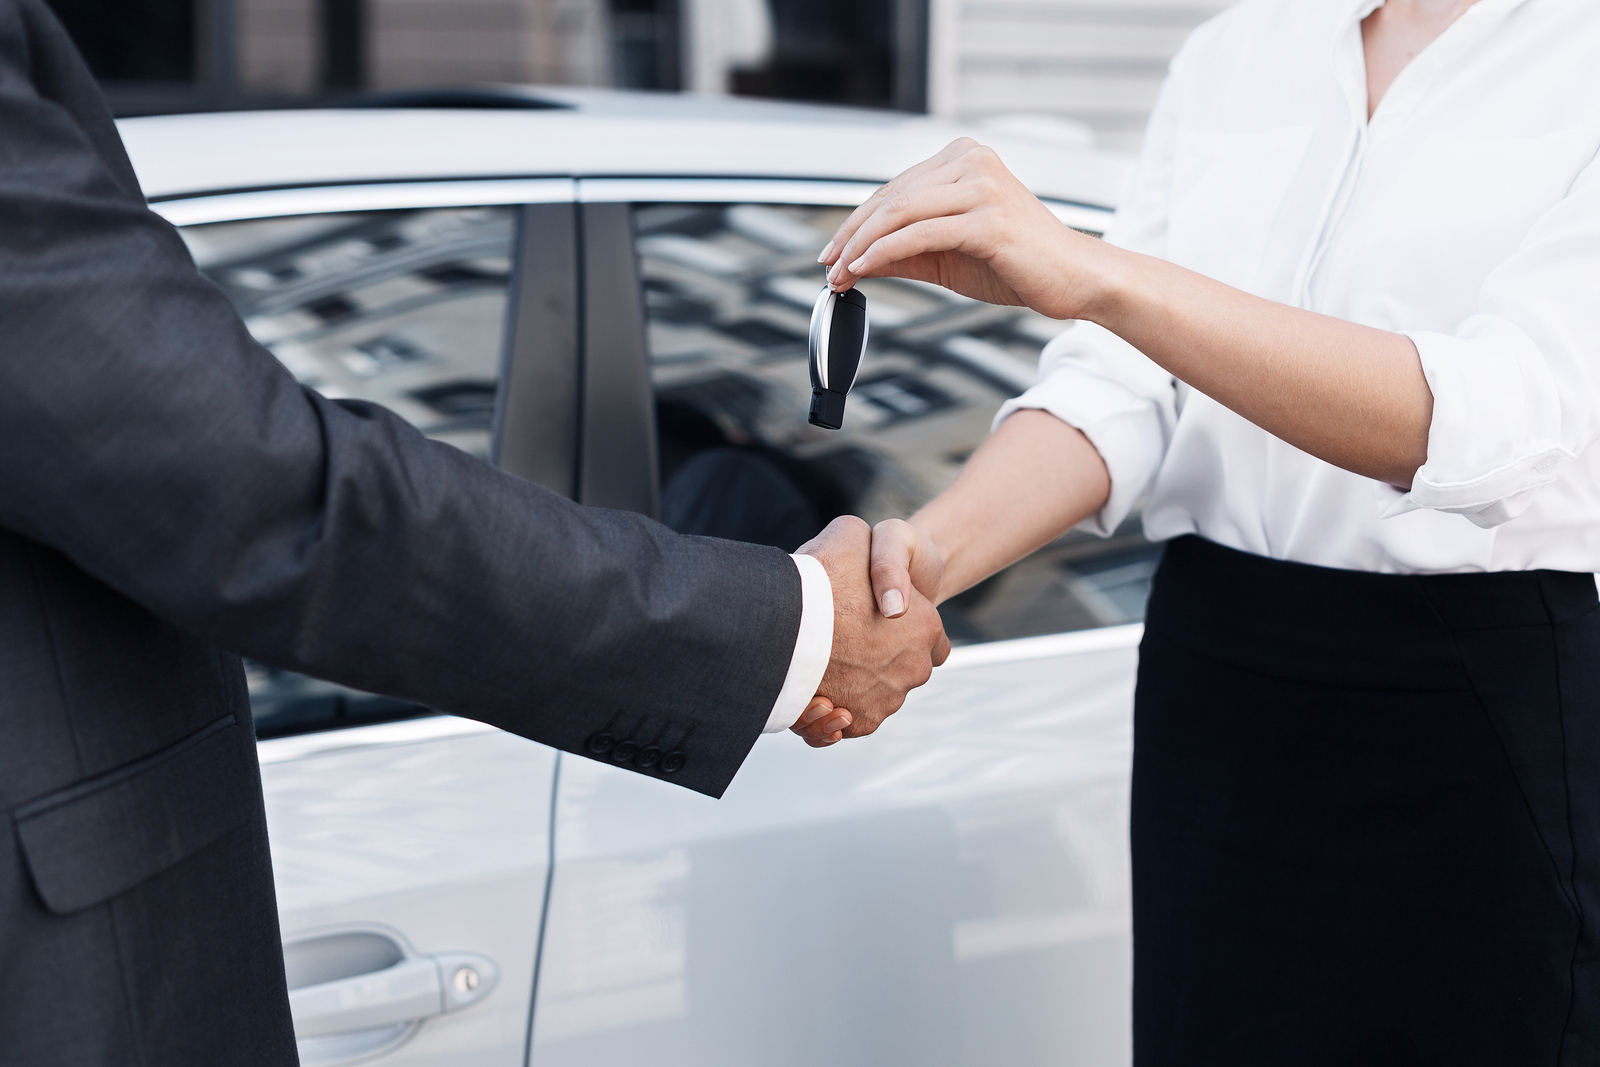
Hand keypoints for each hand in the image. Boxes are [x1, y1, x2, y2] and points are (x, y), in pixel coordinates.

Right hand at [792, 516, 950, 740]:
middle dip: (876, 659)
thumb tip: (868, 558)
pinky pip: (852, 723)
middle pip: (901, 667)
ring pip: (874, 695)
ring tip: (820, 668)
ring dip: (852, 686)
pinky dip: (837, 715)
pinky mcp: (861, 723)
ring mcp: (888, 699)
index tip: (876, 622)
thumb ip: (869, 546)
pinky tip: (818, 697)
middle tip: (840, 643)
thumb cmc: (819, 575)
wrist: (785, 621)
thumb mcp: (850, 534)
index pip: (931, 637)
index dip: (905, 628)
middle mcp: (913, 667)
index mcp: (925, 625)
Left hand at [817, 138, 1109, 320]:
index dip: (856, 222)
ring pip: (899, 212)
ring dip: (860, 246)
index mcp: (965, 158)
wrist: (1076, 279)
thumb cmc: (1019, 264)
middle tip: (827, 267)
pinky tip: (863, 270)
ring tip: (840, 274)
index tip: (831, 253)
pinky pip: (919, 234)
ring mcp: (982, 187)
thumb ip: (904, 250)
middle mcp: (972, 162)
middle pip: (891, 197)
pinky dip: (883, 253)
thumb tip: (854, 261)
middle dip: (850, 236)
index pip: (895, 189)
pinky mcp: (988, 219)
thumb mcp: (949, 254)